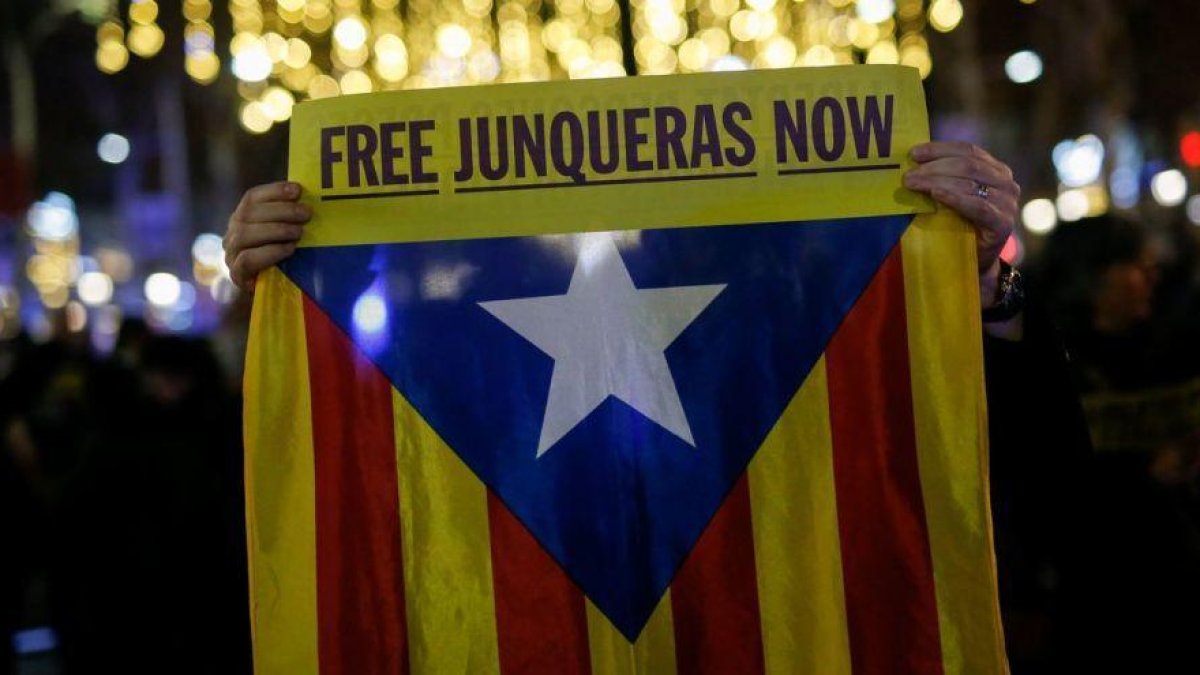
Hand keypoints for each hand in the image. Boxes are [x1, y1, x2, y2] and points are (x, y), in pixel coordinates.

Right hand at [224, 181, 310, 291]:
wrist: (276, 296)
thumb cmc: (286, 260)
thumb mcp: (288, 235)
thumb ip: (292, 217)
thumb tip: (308, 198)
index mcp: (242, 218)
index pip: (252, 197)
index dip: (274, 191)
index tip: (297, 190)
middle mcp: (232, 233)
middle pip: (248, 213)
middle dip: (280, 210)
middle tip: (306, 214)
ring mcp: (231, 255)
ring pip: (244, 234)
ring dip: (275, 230)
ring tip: (298, 232)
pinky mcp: (236, 275)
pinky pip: (247, 259)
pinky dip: (270, 252)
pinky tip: (289, 249)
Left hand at [903, 141, 1019, 305]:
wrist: (972, 263)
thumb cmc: (957, 226)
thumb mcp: (949, 197)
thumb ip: (941, 178)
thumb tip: (909, 163)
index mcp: (994, 169)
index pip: (968, 150)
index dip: (940, 149)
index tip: (913, 153)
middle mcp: (1006, 182)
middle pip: (968, 165)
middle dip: (934, 167)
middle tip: (908, 175)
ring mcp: (1007, 203)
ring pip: (971, 182)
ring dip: (937, 181)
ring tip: (913, 184)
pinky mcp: (1003, 224)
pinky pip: (978, 207)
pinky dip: (955, 198)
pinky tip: (936, 194)